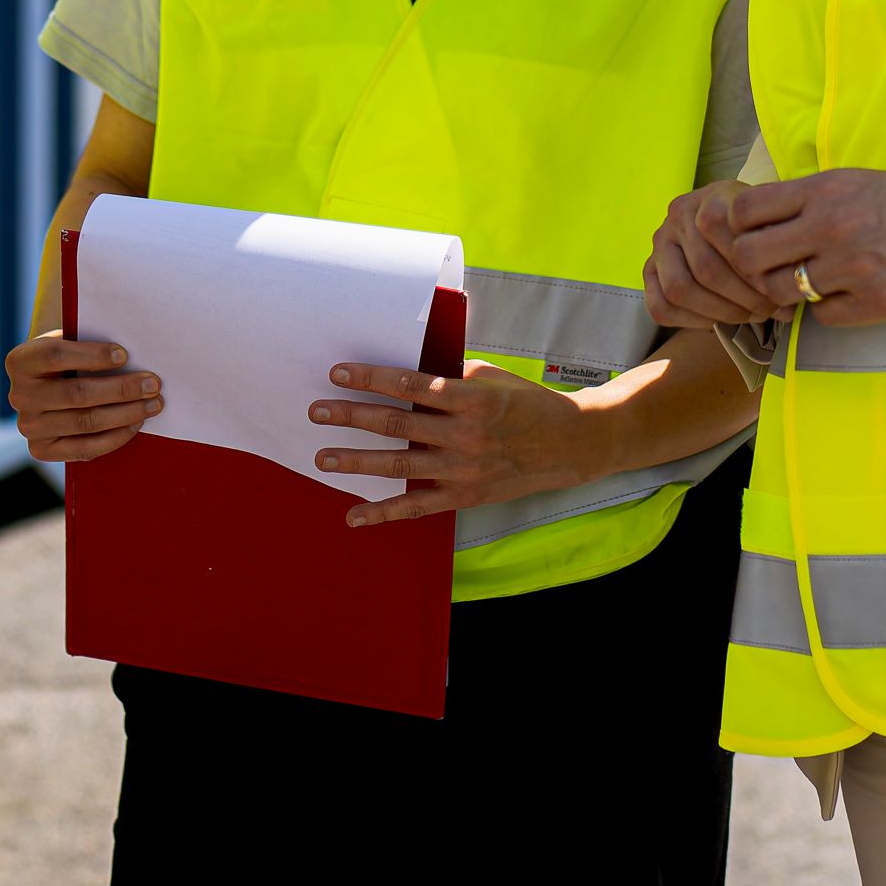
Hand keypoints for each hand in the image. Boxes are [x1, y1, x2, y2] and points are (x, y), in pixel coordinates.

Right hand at [7, 332, 159, 462]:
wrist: (46, 389)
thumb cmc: (66, 360)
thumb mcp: (67, 342)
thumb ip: (87, 341)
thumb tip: (128, 355)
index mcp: (21, 361)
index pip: (55, 356)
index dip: (92, 355)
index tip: (124, 355)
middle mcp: (19, 396)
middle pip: (76, 394)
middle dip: (121, 389)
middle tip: (153, 384)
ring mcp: (29, 426)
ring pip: (85, 422)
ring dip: (125, 413)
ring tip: (152, 404)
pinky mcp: (42, 450)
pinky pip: (85, 448)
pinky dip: (115, 437)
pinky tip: (135, 424)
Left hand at [309, 358, 656, 527]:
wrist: (569, 444)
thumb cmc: (525, 401)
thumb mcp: (490, 377)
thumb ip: (448, 376)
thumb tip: (403, 370)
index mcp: (471, 398)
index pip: (410, 384)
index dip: (371, 378)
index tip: (337, 373)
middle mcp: (465, 435)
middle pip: (397, 424)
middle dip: (352, 417)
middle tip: (316, 411)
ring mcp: (464, 470)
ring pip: (400, 466)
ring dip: (357, 462)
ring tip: (322, 458)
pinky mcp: (465, 496)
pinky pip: (417, 507)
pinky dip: (383, 513)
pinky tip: (353, 515)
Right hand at [646, 178, 785, 327]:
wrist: (730, 215)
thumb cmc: (756, 225)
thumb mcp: (770, 222)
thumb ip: (777, 251)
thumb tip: (786, 305)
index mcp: (709, 196)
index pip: (721, 231)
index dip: (751, 268)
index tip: (777, 288)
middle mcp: (677, 215)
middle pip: (705, 268)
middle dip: (742, 298)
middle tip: (768, 310)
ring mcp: (660, 243)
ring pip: (680, 289)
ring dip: (719, 311)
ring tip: (746, 315)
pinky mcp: (650, 270)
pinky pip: (660, 305)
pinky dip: (689, 320)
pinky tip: (716, 319)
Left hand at [720, 163, 885, 325]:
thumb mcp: (866, 179)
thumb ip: (818, 199)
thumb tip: (774, 219)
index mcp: (827, 189)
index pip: (745, 211)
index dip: (738, 228)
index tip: (752, 235)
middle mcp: (832, 227)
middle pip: (749, 257)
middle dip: (751, 267)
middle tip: (769, 270)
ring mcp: (854, 269)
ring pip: (782, 292)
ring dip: (785, 293)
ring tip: (805, 287)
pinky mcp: (878, 304)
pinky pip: (822, 316)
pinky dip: (825, 310)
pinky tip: (844, 298)